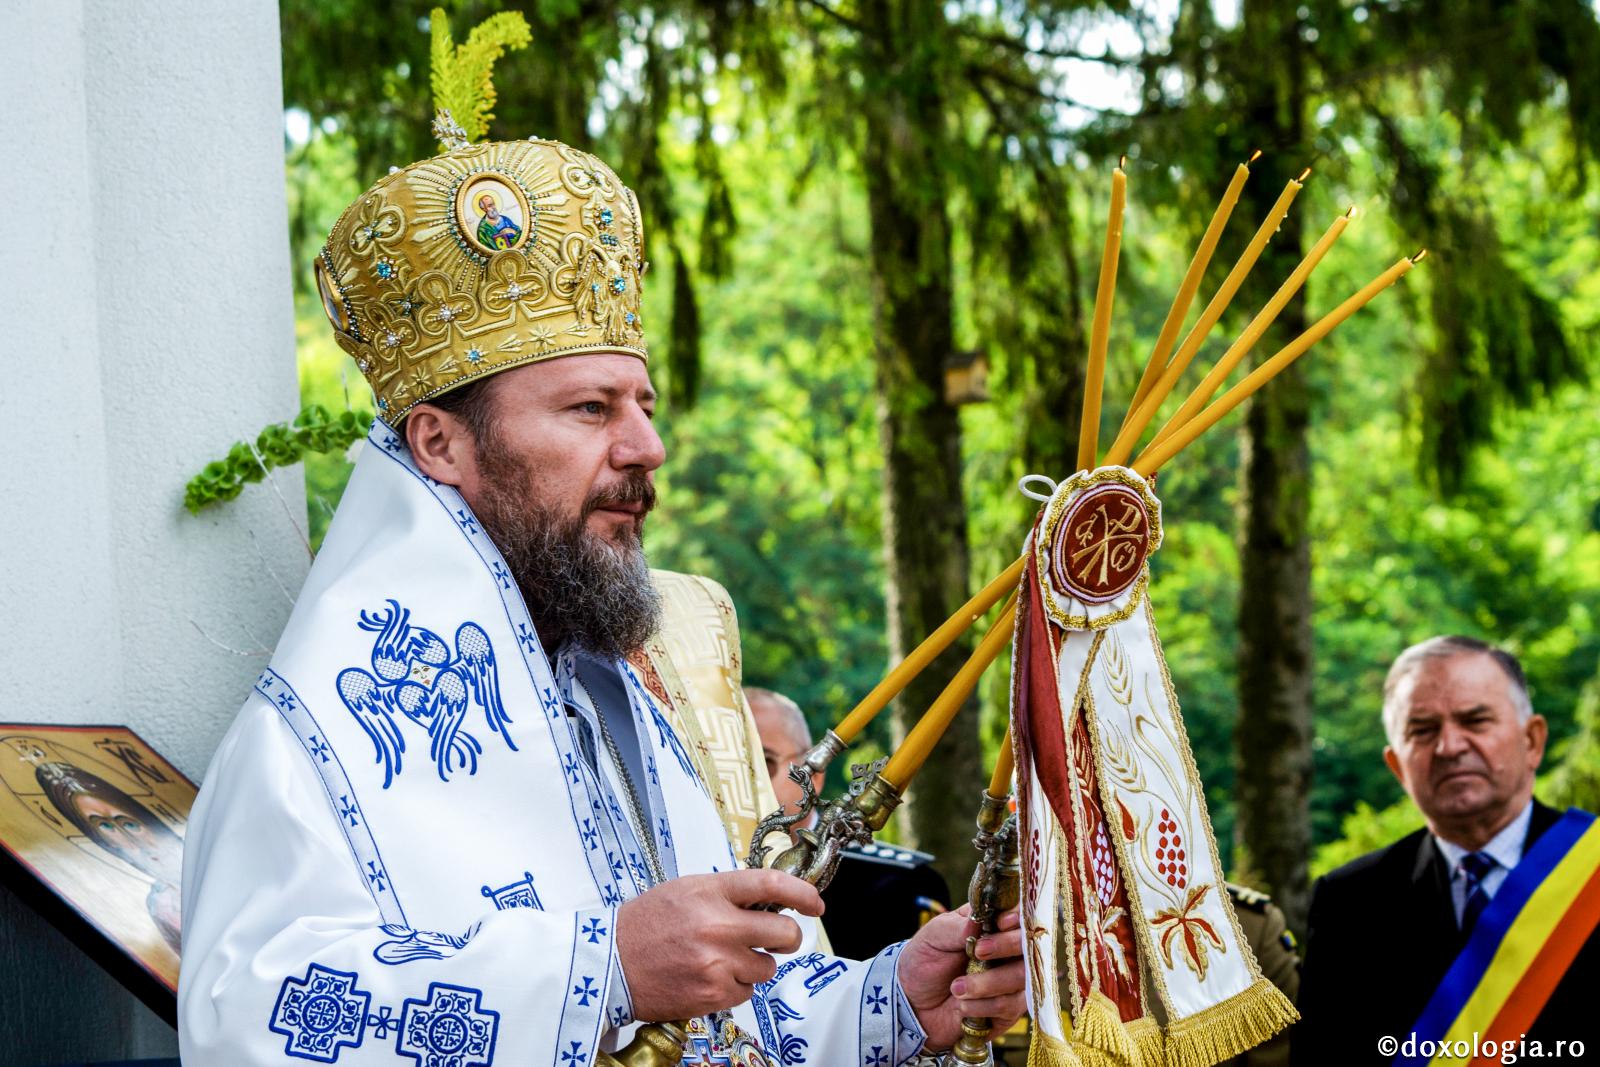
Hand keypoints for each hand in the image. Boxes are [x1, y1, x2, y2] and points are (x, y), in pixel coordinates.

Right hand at [615, 869, 823, 1019]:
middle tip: (774, 939)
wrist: (609, 963)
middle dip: (786, 938)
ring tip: (723, 959)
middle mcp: (718, 925)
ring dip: (754, 965)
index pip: (772, 885)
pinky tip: (709, 977)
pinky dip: (735, 986)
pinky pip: (747, 992)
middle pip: (785, 933)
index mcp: (711, 890)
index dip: (803, 894)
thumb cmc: (646, 924)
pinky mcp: (713, 993)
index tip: (815, 904)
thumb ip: (727, 893)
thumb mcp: (686, 890)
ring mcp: (717, 962)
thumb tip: (770, 902)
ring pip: (767, 967)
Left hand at [896, 905, 1026, 1049]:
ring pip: (1021, 977)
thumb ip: (957, 927)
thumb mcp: (933, 937)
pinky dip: (982, 1005)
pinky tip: (963, 1006)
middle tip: (977, 952)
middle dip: (1005, 946)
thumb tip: (978, 918)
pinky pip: (1008, 1005)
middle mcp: (1009, 951)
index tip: (1000, 924)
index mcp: (992, 925)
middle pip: (1029, 945)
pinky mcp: (1009, 1008)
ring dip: (987, 983)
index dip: (1017, 918)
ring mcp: (1012, 980)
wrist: (914, 1005)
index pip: (1019, 916)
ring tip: (956, 988)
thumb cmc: (925, 962)